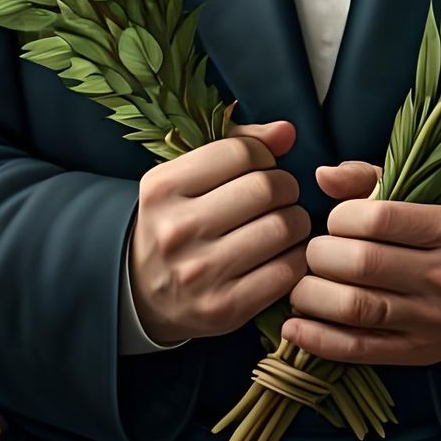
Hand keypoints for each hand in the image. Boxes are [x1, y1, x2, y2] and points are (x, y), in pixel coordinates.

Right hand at [128, 118, 310, 344]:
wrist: (144, 295)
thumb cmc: (175, 222)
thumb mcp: (186, 177)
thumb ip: (237, 144)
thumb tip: (287, 132)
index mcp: (163, 188)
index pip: (241, 151)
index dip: (264, 155)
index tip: (261, 168)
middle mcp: (177, 229)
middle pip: (266, 188)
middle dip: (286, 186)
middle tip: (282, 195)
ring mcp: (200, 273)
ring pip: (283, 227)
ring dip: (297, 220)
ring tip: (287, 222)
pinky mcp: (225, 308)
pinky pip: (287, 271)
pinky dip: (297, 256)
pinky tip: (285, 253)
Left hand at [282, 158, 440, 366]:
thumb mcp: (420, 198)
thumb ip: (368, 180)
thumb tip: (321, 175)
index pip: (377, 218)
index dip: (340, 217)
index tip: (335, 222)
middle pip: (361, 263)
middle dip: (320, 256)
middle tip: (313, 254)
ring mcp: (432, 319)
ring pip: (356, 308)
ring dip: (313, 297)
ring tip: (301, 287)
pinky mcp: (416, 352)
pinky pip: (359, 348)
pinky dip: (319, 340)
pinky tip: (294, 327)